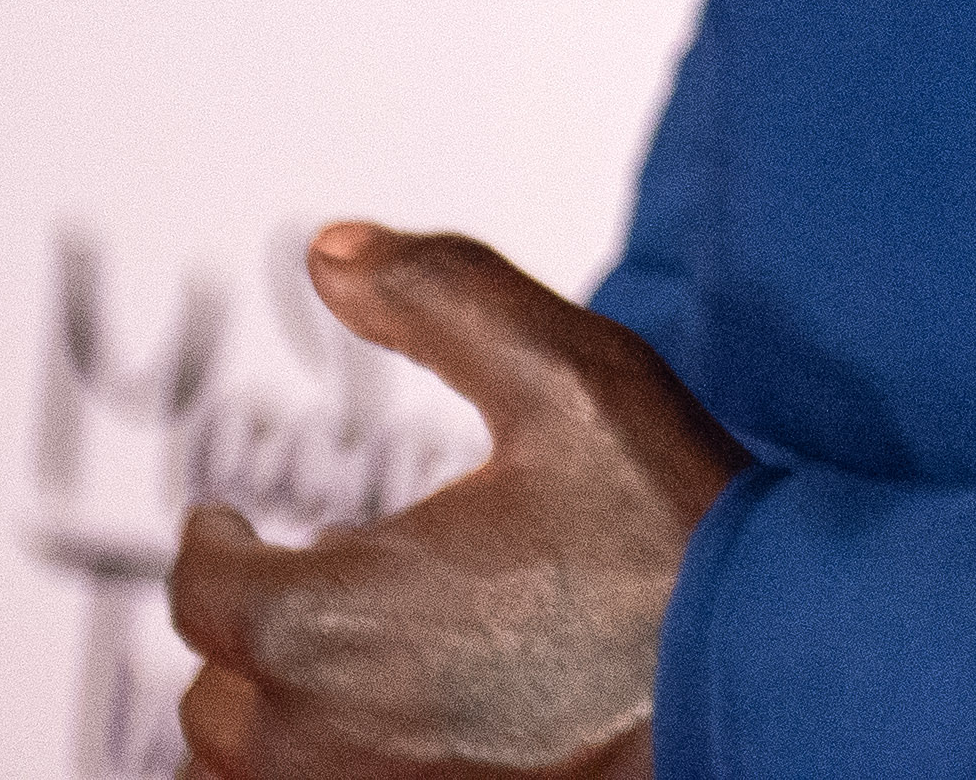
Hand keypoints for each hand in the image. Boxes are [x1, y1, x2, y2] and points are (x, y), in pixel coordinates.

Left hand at [166, 226, 741, 779]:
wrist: (771, 679)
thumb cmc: (670, 535)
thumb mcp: (569, 377)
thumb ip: (441, 295)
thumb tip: (329, 248)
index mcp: (325, 616)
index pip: (204, 584)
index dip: (214, 541)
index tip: (226, 525)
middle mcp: (316, 736)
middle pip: (215, 695)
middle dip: (248, 634)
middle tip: (293, 593)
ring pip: (244, 778)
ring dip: (267, 724)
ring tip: (318, 680)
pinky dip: (307, 778)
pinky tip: (368, 743)